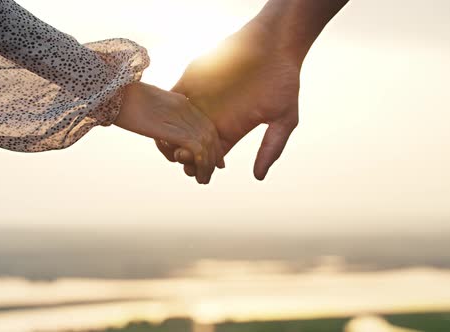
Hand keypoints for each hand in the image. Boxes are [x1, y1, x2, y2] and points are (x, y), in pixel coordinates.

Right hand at [115, 82, 224, 183]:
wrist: (115, 91)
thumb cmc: (122, 98)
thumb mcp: (144, 105)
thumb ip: (156, 115)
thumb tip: (155, 128)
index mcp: (180, 102)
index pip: (204, 123)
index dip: (210, 141)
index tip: (211, 156)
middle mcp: (186, 109)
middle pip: (209, 134)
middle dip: (213, 155)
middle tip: (209, 173)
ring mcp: (182, 118)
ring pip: (206, 144)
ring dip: (207, 165)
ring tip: (202, 180)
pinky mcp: (176, 130)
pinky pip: (197, 149)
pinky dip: (202, 164)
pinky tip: (199, 175)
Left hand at [156, 21, 299, 180]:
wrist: (275, 44)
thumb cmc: (284, 79)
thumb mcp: (284, 119)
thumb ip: (271, 148)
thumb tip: (258, 177)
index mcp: (231, 129)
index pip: (209, 155)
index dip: (201, 166)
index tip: (199, 173)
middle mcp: (213, 117)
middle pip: (189, 144)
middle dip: (182, 156)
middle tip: (182, 158)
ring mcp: (201, 99)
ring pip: (176, 125)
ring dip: (170, 137)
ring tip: (170, 145)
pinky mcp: (191, 80)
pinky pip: (171, 99)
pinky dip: (165, 111)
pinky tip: (165, 121)